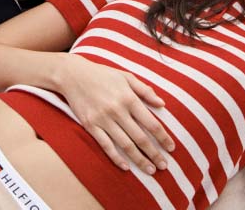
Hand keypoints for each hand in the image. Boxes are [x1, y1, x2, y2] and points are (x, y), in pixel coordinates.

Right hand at [57, 55, 173, 173]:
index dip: (163, 137)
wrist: (73, 75)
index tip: (171, 148)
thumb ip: (145, 90)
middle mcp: (117, 110)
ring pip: (125, 144)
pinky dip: (116, 158)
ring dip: (139, 159)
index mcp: (129, 98)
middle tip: (164, 166)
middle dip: (154, 153)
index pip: (151, 123)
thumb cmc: (102, 74)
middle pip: (140, 137)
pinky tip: (126, 167)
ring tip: (150, 170)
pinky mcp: (90, 125)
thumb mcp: (126, 76)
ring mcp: (103, 119)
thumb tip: (162, 103)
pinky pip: (106, 145)